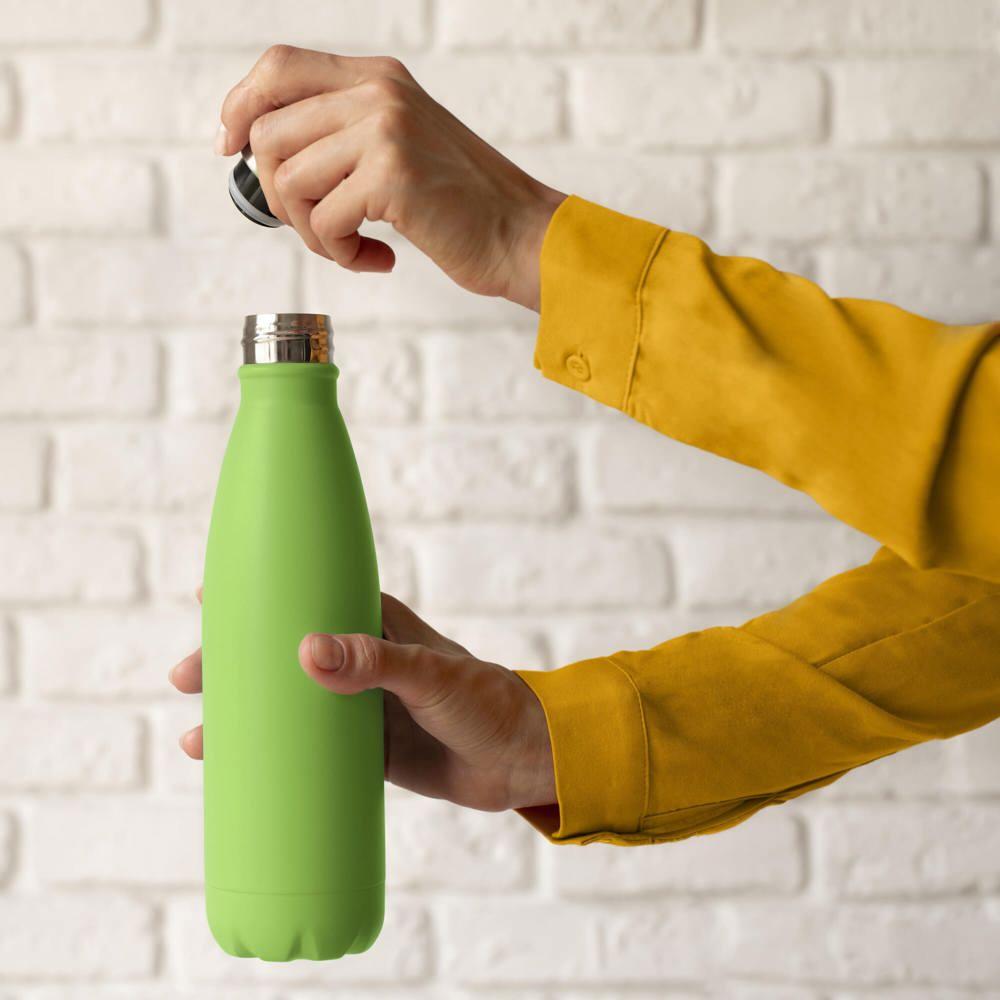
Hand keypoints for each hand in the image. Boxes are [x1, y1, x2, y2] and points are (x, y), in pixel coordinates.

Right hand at [169, 591, 555, 812]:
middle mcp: (362, 662)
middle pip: (283, 655)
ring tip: (199, 739)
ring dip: (245, 716)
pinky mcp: (368, 752)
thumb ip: (375, 662)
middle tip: (186, 678)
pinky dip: (274, 759)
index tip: (207, 600)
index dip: (258, 599)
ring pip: (289, 707)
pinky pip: (310, 753)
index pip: (307, 599)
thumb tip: (305, 652)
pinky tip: (240, 773)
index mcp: (377, 625)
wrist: (525, 761)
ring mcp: (362, 708)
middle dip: (234, 665)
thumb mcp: (431, 674)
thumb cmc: (488, 702)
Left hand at [218, 45, 565, 310]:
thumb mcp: (401, 144)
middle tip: (320, 229)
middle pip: (270, 136)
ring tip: (353, 246)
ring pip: (289, 183)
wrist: (518, 232)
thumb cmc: (460, 204)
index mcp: (378, 77)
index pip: (279, 68)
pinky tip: (378, 259)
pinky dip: (343, 255)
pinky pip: (325, 222)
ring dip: (313, 234)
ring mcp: (385, 129)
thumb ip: (343, 132)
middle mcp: (378, 92)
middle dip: (281, 199)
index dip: (241, 106)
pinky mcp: (392, 175)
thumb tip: (259, 151)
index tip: (230, 147)